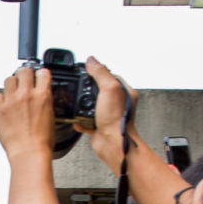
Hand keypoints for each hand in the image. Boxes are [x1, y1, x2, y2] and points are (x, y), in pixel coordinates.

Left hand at [0, 65, 56, 165]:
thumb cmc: (41, 141)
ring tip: (13, 95)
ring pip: (8, 80)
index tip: (37, 78)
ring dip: (11, 86)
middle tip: (23, 83)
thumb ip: (44, 101)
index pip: (42, 72)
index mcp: (43, 96)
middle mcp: (26, 95)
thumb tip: (40, 96)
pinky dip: (0, 100)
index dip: (40, 75)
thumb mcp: (50, 116)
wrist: (29, 153)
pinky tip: (4, 107)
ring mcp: (11, 101)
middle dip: (23, 76)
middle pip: (23, 71)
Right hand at [75, 56, 135, 172]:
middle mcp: (117, 103)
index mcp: (124, 92)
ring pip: (92, 105)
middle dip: (89, 90)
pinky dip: (80, 120)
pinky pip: (86, 121)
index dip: (99, 72)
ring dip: (83, 106)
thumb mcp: (109, 89)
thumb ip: (100, 73)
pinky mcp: (99, 126)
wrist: (113, 143)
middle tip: (80, 87)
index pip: (111, 76)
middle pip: (100, 90)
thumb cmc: (117, 120)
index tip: (88, 70)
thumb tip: (92, 60)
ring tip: (78, 103)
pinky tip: (77, 120)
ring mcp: (108, 115)